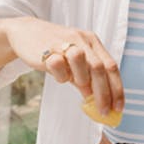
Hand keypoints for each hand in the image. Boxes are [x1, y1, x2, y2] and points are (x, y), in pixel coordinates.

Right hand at [3, 17, 123, 114]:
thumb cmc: (55, 50)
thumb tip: (98, 103)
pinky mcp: (46, 48)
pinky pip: (57, 65)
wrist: (25, 32)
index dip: (117, 89)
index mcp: (92, 42)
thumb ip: (87, 79)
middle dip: (104, 94)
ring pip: (81, 61)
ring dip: (82, 79)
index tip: (118, 107)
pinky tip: (57, 74)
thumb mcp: (75, 62)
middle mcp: (82, 40)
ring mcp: (64, 42)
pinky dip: (60, 75)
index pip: (111, 66)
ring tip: (76, 84)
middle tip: (104, 111)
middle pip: (99, 68)